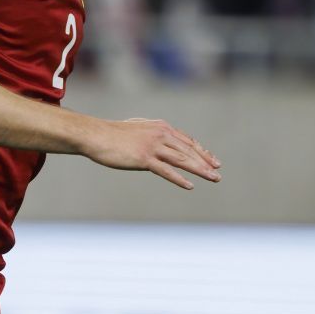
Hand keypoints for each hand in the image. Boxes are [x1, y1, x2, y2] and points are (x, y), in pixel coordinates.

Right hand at [82, 117, 220, 188]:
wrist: (96, 135)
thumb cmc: (114, 134)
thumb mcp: (139, 130)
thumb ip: (152, 135)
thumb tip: (160, 143)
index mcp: (161, 127)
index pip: (187, 141)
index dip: (202, 152)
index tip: (213, 161)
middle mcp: (161, 135)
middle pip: (189, 151)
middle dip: (206, 162)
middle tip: (218, 173)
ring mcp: (153, 146)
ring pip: (182, 160)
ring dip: (200, 170)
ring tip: (213, 178)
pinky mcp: (144, 158)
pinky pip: (166, 170)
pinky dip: (179, 179)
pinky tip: (190, 185)